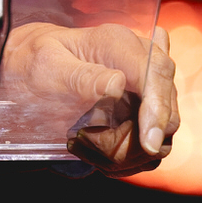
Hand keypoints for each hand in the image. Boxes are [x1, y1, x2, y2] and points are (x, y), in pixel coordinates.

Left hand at [0, 21, 179, 175]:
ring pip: (161, 136)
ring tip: (80, 140)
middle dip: (134, 139)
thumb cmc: (38, 63)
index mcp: (118, 43)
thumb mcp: (48, 66)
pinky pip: (149, 150)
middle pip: (167, 109)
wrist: (35, 71)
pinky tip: (90, 145)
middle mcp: (140, 64)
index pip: (156, 72)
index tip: (148, 142)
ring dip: (123, 151)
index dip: (158, 108)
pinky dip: (122, 159)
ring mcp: (147, 91)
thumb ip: (82, 76)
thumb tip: (117, 84)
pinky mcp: (145, 115)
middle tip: (86, 139)